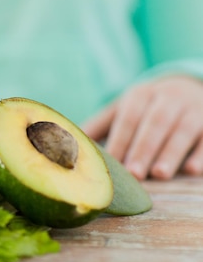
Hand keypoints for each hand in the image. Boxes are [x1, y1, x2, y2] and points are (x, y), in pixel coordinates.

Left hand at [83, 75, 202, 179]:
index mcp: (141, 95)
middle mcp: (168, 98)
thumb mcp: (124, 107)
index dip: (121, 140)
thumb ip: (101, 124)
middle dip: (143, 148)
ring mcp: (192, 109)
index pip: (128, 117)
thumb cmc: (147, 106)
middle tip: (134, 174)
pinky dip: (201, 153)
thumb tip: (72, 142)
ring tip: (159, 174)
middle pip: (154, 123)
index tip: (112, 163)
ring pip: (182, 130)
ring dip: (170, 153)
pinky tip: (192, 171)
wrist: (189, 86)